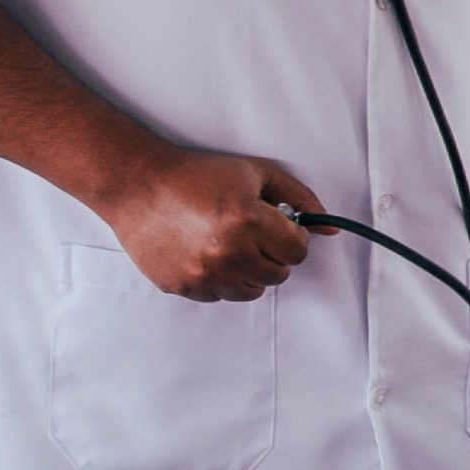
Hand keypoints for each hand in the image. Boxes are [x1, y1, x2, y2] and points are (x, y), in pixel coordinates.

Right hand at [92, 146, 326, 301]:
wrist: (140, 186)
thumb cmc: (197, 175)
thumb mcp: (256, 174)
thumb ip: (299, 198)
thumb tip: (330, 228)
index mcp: (249, 221)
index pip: (298, 251)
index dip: (291, 237)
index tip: (278, 227)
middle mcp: (228, 252)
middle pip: (278, 274)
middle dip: (272, 254)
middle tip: (251, 233)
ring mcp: (204, 274)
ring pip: (252, 290)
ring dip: (248, 270)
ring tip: (229, 243)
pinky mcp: (184, 287)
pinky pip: (220, 295)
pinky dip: (220, 280)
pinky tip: (205, 253)